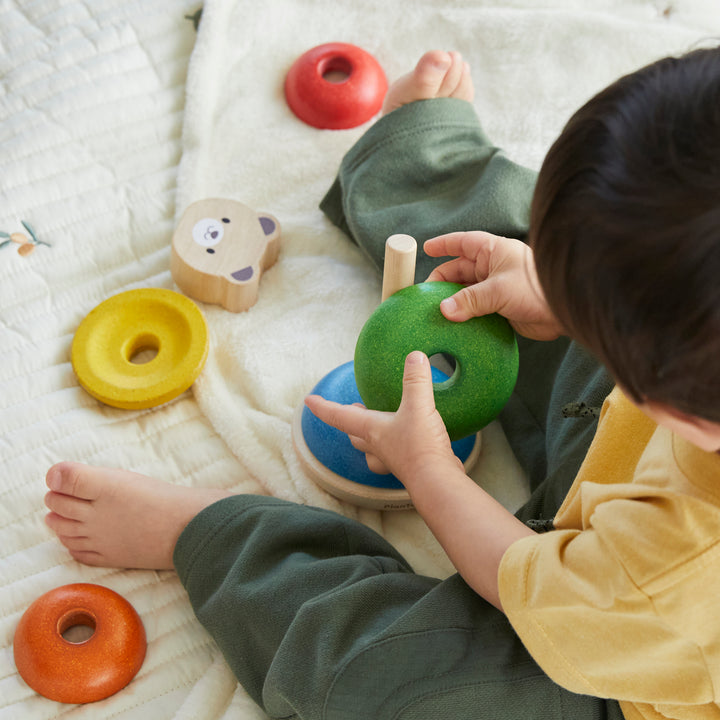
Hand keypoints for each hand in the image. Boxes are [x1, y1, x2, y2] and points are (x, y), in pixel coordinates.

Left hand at [304, 351, 461, 481]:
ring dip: (367, 439)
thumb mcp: (419, 406)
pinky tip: (405, 443)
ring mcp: (391, 459)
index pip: (338, 416)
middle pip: (354, 434)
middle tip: (350, 409)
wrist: (437, 482)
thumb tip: (415, 356)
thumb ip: (416, 381)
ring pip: (370, 450)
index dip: (323, 406)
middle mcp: (377, 445)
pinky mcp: (407, 466)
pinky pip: (393, 457)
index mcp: (371, 429)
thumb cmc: (420, 446)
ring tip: (372, 430)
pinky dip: (393, 449)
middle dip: (349, 421)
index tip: (309, 400)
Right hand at [424, 231, 563, 340]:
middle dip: (442, 281)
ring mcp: (496, 288)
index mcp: (493, 252)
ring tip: (435, 313)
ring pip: (466, 292)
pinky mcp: (500, 308)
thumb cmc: (537, 289)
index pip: (463, 243)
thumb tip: (444, 310)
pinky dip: (464, 316)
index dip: (444, 245)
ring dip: (452, 302)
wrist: (565, 310)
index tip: (427, 249)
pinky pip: (476, 310)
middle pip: (459, 271)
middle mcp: (493, 268)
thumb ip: (470, 300)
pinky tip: (453, 325)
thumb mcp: (499, 290)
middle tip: (426, 296)